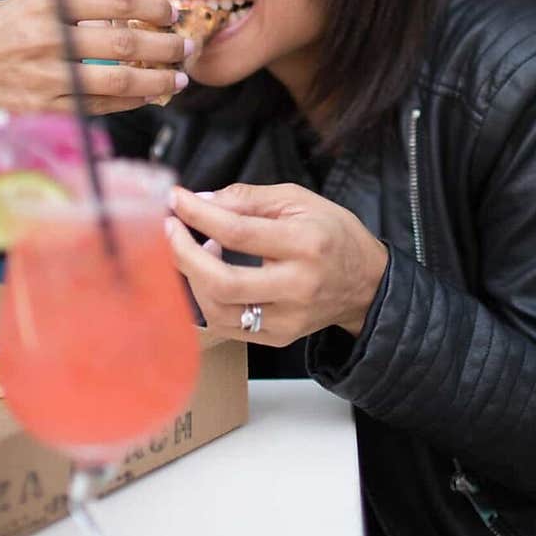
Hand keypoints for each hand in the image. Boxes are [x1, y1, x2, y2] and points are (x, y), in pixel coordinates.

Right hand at [0, 0, 190, 123]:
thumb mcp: (18, 6)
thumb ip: (65, 8)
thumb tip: (122, 12)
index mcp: (43, 4)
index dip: (153, 6)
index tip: (171, 11)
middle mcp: (48, 39)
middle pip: (126, 42)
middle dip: (166, 46)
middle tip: (186, 47)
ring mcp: (48, 79)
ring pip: (120, 81)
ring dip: (158, 80)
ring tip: (178, 79)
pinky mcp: (46, 112)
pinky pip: (102, 108)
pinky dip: (132, 103)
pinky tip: (148, 97)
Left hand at [164, 182, 388, 344]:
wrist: (366, 282)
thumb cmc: (332, 234)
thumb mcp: (298, 200)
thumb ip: (248, 198)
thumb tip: (200, 201)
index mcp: (306, 244)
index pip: (238, 232)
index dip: (199, 215)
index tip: (176, 200)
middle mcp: (297, 286)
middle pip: (222, 282)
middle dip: (184, 255)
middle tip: (170, 230)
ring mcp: (288, 319)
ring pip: (219, 310)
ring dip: (194, 278)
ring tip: (198, 250)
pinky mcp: (279, 337)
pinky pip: (227, 326)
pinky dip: (207, 299)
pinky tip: (211, 274)